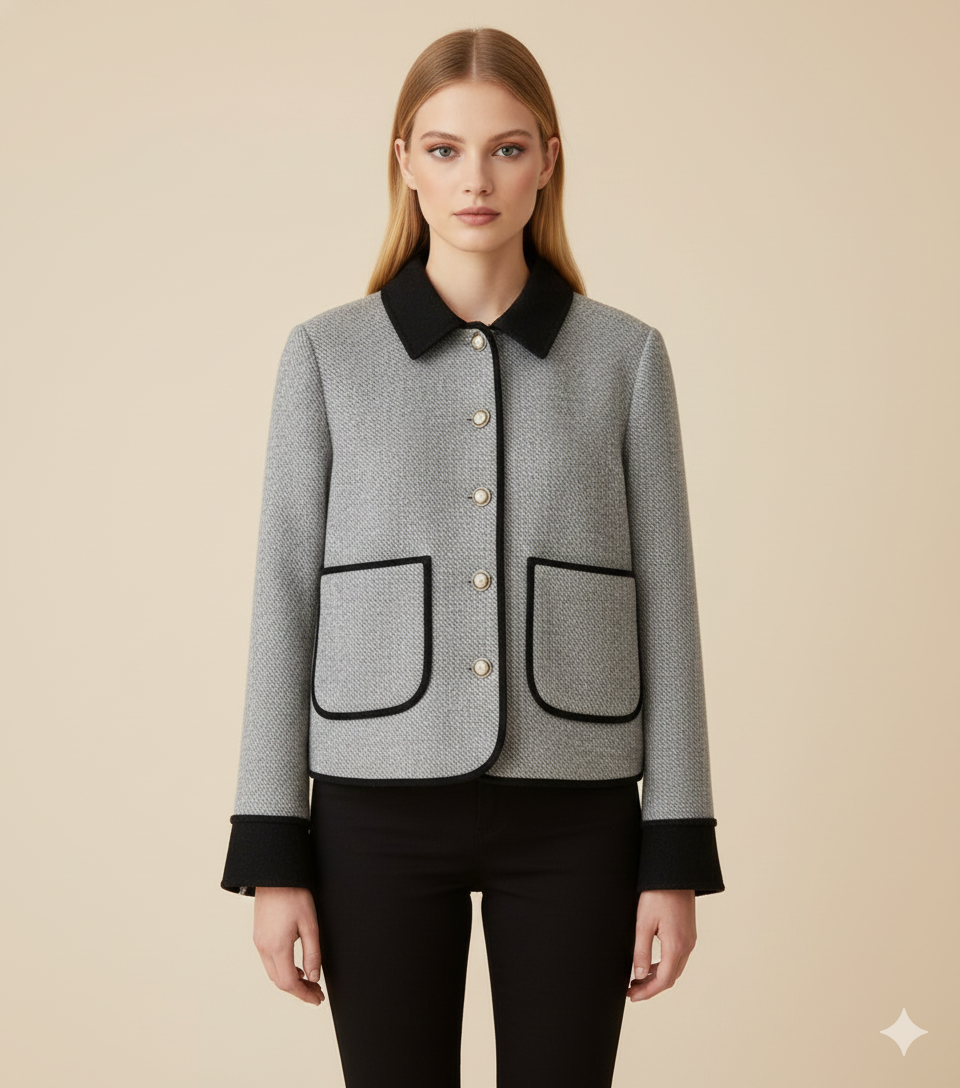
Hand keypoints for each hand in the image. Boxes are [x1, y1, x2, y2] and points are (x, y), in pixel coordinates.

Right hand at [252, 886, 324, 1005]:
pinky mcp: (258, 936)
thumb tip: (314, 977)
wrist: (274, 875)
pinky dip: (283, 970)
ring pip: (273, 973)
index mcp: (277, 947)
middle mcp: (264, 948)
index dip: (304, 994)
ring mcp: (259, 943)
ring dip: (290, 981)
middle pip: (280, 982)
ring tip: (309, 981)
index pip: (289, 983)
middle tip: (317, 992)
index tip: (318, 998)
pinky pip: (269, 962)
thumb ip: (313, 953)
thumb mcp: (310, 924)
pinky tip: (296, 967)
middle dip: (299, 991)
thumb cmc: (294, 895)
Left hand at [627, 889, 696, 1001]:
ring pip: (674, 968)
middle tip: (631, 991)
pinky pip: (677, 957)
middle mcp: (687, 946)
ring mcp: (690, 939)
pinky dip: (663, 966)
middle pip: (670, 977)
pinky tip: (650, 964)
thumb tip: (639, 976)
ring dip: (657, 977)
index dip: (647, 992)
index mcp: (677, 946)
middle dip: (651, 987)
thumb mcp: (643, 922)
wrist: (675, 873)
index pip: (663, 980)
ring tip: (637, 980)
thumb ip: (641, 951)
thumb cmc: (658, 894)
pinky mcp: (688, 933)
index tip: (632, 996)